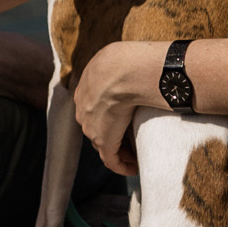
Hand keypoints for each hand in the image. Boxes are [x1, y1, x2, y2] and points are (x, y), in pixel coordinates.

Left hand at [74, 39, 166, 173]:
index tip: (126, 121)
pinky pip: (111, 158)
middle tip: (133, 141)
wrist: (126, 69)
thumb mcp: (121, 58)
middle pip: (97, 126)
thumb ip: (123, 66)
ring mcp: (91, 124)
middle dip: (114, 135)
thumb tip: (144, 64)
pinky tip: (134, 168)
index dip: (110, 115)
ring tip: (137, 154)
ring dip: (120, 150)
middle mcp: (83, 106)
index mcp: (87, 84)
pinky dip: (121, 165)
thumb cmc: (131, 59)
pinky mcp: (103, 139)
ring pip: (104, 143)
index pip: (95, 106)